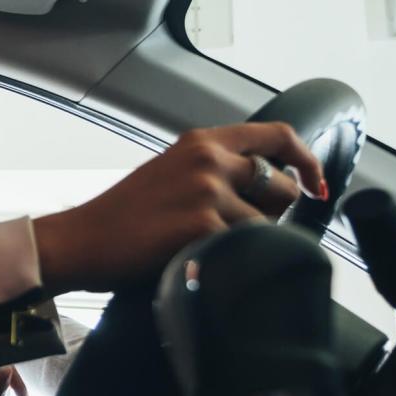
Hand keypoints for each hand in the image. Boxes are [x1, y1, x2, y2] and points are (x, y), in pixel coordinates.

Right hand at [34, 123, 325, 291]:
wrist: (81, 241)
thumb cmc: (121, 216)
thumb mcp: (170, 173)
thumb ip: (214, 170)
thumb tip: (267, 186)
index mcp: (200, 142)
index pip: (277, 136)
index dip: (306, 161)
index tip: (314, 184)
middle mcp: (208, 159)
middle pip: (280, 187)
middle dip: (270, 214)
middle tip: (230, 230)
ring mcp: (206, 191)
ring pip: (266, 224)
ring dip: (244, 241)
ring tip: (202, 246)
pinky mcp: (202, 226)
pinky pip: (243, 247)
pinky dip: (226, 259)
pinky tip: (194, 259)